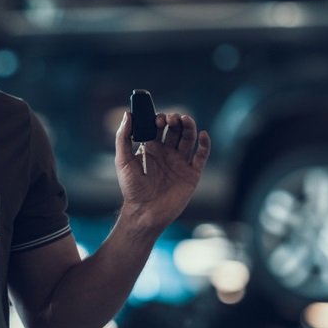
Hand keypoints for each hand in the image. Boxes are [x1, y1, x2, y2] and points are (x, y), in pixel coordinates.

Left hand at [115, 111, 210, 229]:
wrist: (145, 212)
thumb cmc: (132, 189)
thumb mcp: (122, 161)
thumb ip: (122, 138)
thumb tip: (127, 114)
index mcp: (151, 148)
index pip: (159, 127)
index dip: (160, 120)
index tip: (158, 119)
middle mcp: (167, 153)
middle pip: (176, 130)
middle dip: (175, 120)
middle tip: (172, 119)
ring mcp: (180, 162)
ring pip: (189, 139)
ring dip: (189, 127)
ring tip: (186, 120)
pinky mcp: (192, 174)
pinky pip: (201, 156)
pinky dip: (205, 144)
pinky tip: (203, 134)